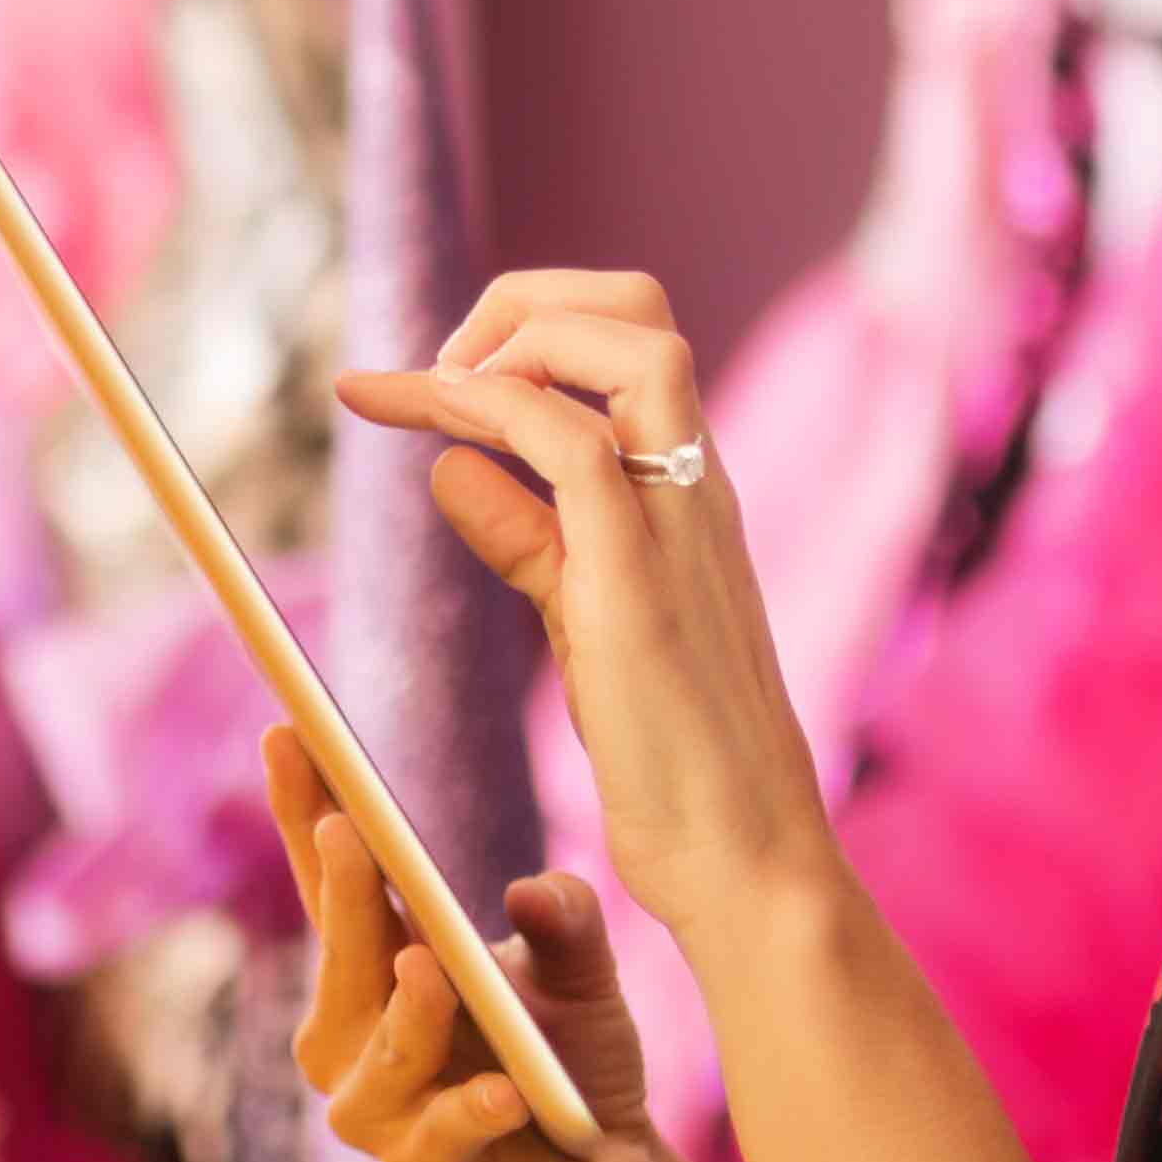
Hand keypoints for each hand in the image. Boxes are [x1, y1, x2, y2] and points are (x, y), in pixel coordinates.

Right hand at [268, 734, 668, 1161]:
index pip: (328, 881)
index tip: (288, 731)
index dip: (303, 807)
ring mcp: (383, 1110)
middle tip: (347, 831)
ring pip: (372, 1054)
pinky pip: (437, 1139)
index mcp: (380, 969)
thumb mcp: (583, 974)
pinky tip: (507, 1092)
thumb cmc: (573, 1061)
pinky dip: (470, 1111)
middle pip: (339, 960)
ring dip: (401, 1012)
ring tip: (428, 968)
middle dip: (342, 898)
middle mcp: (358, 1037)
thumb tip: (533, 891)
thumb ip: (568, 921)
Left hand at [333, 268, 835, 937]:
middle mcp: (691, 486)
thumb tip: (451, 468)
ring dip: (509, 339)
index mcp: (684, 491)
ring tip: (428, 393)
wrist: (746, 859)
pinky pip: (572, 447)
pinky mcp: (638, 583)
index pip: (626, 343)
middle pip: (637, 308)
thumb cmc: (673, 755)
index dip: (517, 332)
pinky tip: (436, 439)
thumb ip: (525, 536)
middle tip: (436, 372)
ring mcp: (676, 525)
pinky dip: (498, 416)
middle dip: (519, 302)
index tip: (414, 380)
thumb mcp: (583, 615)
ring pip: (630, 343)